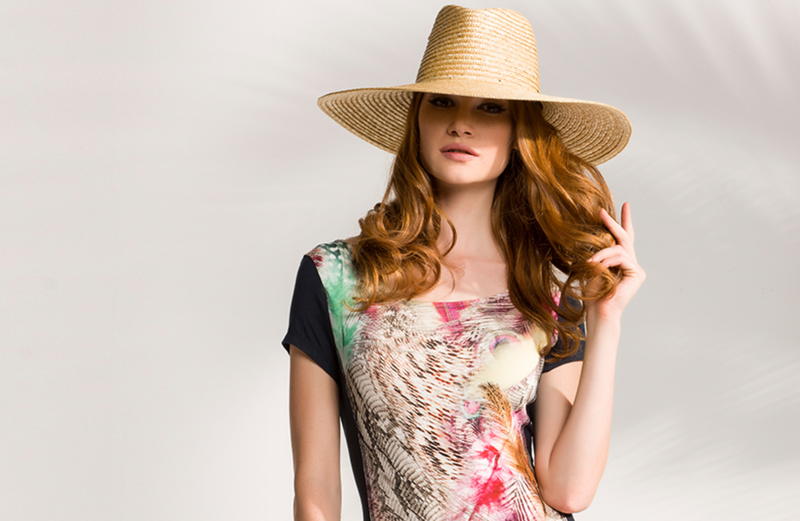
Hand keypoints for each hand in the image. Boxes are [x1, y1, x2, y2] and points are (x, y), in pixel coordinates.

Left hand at [585, 202, 645, 321]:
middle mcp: (631, 262)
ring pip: (619, 248)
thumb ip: (599, 251)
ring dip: (601, 253)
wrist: (599, 310)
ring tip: (589, 262)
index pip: (624, 237)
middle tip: (601, 211)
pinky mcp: (638, 273)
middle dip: (613, 222)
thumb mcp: (593, 265)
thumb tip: (596, 234)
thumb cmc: (593, 292)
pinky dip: (607, 260)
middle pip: (625, 236)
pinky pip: (621, 257)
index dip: (624, 220)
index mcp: (620, 261)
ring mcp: (636, 268)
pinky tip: (597, 266)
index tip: (625, 204)